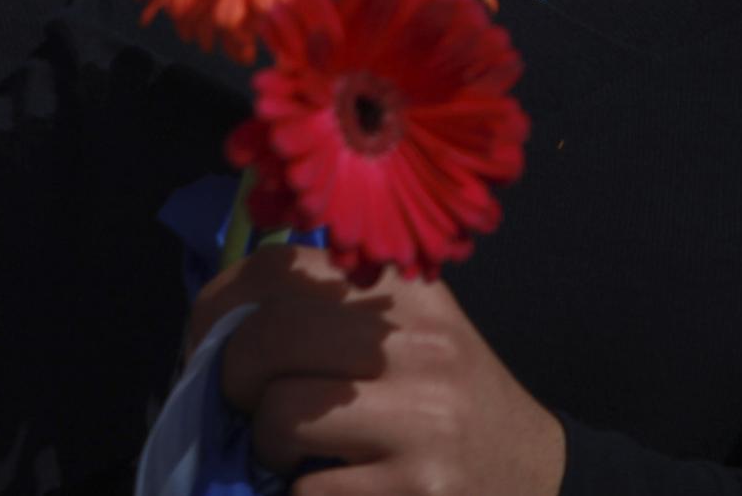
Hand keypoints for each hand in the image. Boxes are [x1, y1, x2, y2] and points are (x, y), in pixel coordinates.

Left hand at [193, 245, 567, 493]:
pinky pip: (306, 492)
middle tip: (244, 403)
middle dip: (232, 377)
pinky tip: (327, 488)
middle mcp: (418, 345)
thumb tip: (217, 327)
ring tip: (291, 452)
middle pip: (269, 337)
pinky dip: (297, 495)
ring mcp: (422, 421)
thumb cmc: (448, 400)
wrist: (537, 475)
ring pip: (281, 416)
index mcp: (406, 292)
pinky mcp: (417, 492)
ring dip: (266, 445)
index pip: (279, 267)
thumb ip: (329, 310)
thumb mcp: (407, 330)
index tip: (204, 341)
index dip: (218, 306)